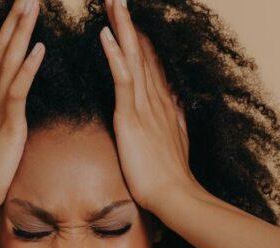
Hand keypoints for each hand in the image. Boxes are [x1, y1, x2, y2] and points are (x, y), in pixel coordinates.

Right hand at [0, 0, 44, 211]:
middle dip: (15, 20)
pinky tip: (38, 48)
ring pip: (9, 61)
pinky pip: (18, 91)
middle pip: (2, 49)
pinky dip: (27, 68)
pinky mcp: (7, 125)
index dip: (8, 31)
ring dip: (21, 32)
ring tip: (32, 5)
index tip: (17, 9)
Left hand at [99, 0, 201, 212]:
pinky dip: (114, 56)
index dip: (140, 38)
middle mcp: (156, 98)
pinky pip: (122, 80)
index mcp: (162, 104)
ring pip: (132, 57)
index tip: (130, 18)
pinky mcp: (132, 118)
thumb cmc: (170, 178)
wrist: (175, 196)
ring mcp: (145, 106)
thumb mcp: (173, 142)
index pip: (149, 62)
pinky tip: (105, 36)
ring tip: (112, 2)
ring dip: (121, 27)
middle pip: (140, 51)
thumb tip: (173, 106)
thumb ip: (171, 120)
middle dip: (128, 23)